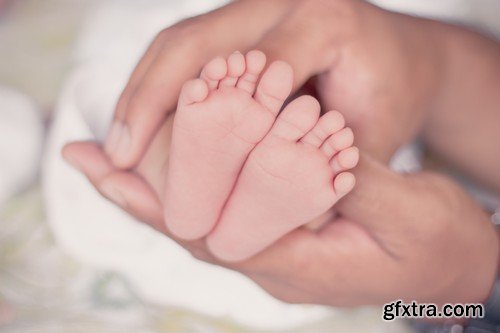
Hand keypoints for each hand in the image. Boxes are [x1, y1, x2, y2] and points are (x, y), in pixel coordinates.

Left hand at [63, 142, 498, 306]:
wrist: (454, 267)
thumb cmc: (439, 244)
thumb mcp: (413, 214)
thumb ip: (361, 186)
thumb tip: (320, 150)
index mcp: (305, 263)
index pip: (218, 233)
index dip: (166, 202)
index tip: (116, 173)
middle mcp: (279, 264)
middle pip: (193, 230)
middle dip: (137, 196)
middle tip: (85, 161)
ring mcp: (279, 253)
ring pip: (202, 223)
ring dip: (154, 192)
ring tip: (105, 162)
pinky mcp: (284, 237)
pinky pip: (224, 215)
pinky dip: (190, 191)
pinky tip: (169, 169)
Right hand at [103, 0, 442, 168]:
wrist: (396, 56)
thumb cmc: (389, 95)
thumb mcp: (375, 135)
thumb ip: (335, 175)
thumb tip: (294, 230)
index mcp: (327, 20)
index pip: (260, 70)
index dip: (221, 124)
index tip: (179, 173)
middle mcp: (282, 1)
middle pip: (194, 43)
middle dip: (149, 100)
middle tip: (120, 154)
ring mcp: (255, 7)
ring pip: (177, 43)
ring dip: (140, 93)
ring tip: (117, 144)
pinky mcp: (238, 23)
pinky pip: (182, 49)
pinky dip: (153, 86)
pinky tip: (135, 121)